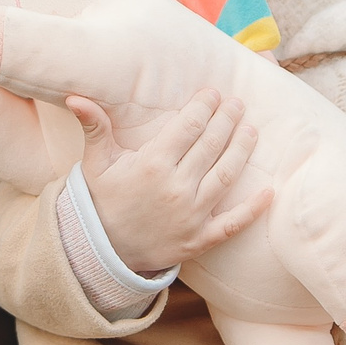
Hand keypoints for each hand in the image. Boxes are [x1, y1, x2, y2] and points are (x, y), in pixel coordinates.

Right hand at [71, 90, 271, 274]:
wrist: (102, 251)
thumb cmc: (102, 201)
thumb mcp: (95, 163)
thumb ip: (94, 127)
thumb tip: (76, 95)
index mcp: (152, 165)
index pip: (188, 127)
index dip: (203, 107)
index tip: (213, 93)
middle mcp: (176, 188)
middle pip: (210, 146)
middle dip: (226, 120)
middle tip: (237, 103)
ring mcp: (191, 215)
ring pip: (226, 176)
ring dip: (242, 151)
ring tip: (251, 130)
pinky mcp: (199, 239)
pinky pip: (232, 224)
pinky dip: (252, 209)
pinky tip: (269, 192)